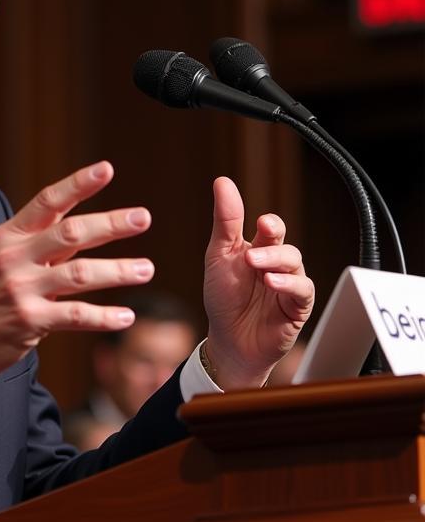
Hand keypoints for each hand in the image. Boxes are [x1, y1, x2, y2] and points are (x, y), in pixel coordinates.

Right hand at [0, 161, 153, 409]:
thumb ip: (37, 247)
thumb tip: (81, 233)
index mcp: (7, 236)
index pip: (47, 202)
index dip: (78, 184)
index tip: (106, 169)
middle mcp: (14, 257)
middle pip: (71, 232)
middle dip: (111, 224)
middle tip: (142, 218)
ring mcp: (21, 289)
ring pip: (80, 273)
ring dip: (118, 270)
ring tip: (146, 269)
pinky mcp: (28, 321)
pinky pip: (75, 316)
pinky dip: (104, 316)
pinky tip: (125, 317)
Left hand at [202, 177, 314, 389]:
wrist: (229, 340)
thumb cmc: (224, 297)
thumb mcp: (220, 256)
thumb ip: (226, 222)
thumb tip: (223, 181)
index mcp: (260, 249)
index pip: (272, 229)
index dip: (269, 223)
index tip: (259, 219)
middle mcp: (278, 265)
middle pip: (285, 244)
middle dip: (274, 240)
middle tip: (259, 237)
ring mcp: (289, 285)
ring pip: (295, 264)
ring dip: (276, 261)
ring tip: (255, 264)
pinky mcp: (298, 307)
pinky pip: (302, 290)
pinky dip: (288, 285)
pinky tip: (271, 283)